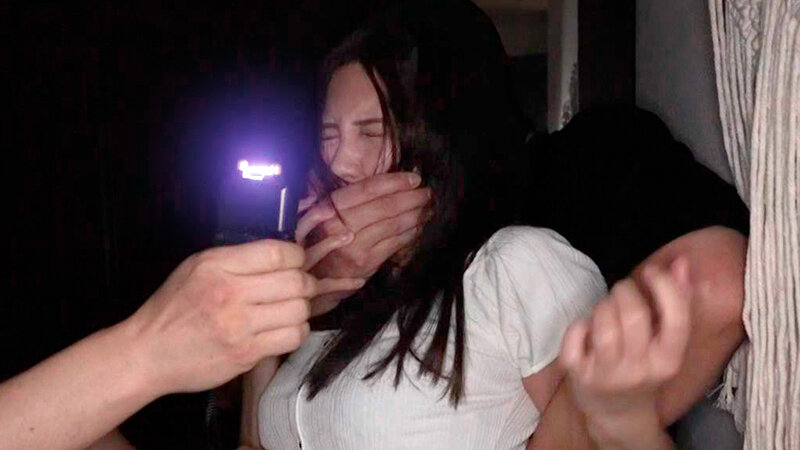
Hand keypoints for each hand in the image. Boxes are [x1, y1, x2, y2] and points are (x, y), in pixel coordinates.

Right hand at [126, 239, 362, 394]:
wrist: (149, 353)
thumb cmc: (173, 308)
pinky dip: (297, 331)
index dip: (297, 255)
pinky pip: (291, 338)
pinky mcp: (246, 353)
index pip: (277, 253)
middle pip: (295, 281)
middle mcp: (230, 293)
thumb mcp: (196, 267)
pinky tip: (286, 328)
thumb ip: (237, 258)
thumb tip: (282, 254)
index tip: (297, 261)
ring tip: (293, 308)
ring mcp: (239, 326)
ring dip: (303, 308)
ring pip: (299, 310)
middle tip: (303, 286)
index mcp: (217, 265)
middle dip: (306, 282)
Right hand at [296, 172, 431, 313]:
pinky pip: (395, 243)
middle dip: (411, 197)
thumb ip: (351, 201)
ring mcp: (354, 246)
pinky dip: (411, 233)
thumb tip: (389, 183)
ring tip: (428, 207)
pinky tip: (419, 226)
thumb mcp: (327, 215)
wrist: (314, 277)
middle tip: (427, 193)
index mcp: (330, 207)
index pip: (367, 188)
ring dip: (416, 214)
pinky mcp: (366, 262)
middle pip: (384, 206)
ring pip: (393, 224)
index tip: (414, 178)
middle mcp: (340, 225)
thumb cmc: (324, 241)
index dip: (394, 181)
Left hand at [559, 259, 690, 449]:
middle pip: (634, 314)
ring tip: (607, 311)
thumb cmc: (644, 368)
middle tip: (623, 292)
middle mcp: (640, 370)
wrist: (619, 415)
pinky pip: (575, 334)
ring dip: (603, 306)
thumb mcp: (666, 344)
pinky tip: (586, 330)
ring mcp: (607, 375)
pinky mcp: (579, 375)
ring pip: (603, 322)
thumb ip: (676, 303)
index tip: (652, 272)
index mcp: (668, 361)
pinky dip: (579, 325)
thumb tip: (680, 263)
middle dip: (625, 291)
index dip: (665, 287)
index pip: (676, 319)